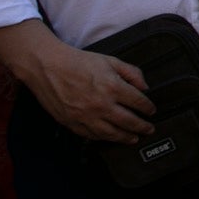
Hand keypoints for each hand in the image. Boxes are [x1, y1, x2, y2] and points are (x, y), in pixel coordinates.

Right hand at [23, 43, 155, 143]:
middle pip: (129, 121)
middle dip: (142, 127)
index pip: (138, 102)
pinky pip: (92, 135)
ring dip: (125, 137)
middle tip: (149, 129)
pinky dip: (104, 138)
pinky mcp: (72, 123)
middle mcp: (102, 105)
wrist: (47, 66)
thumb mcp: (110, 60)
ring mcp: (86, 116)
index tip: (151, 111)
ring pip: (112, 133)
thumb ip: (131, 73)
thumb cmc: (78, 62)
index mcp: (113, 87)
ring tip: (134, 139)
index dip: (148, 108)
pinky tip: (110, 137)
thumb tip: (145, 87)